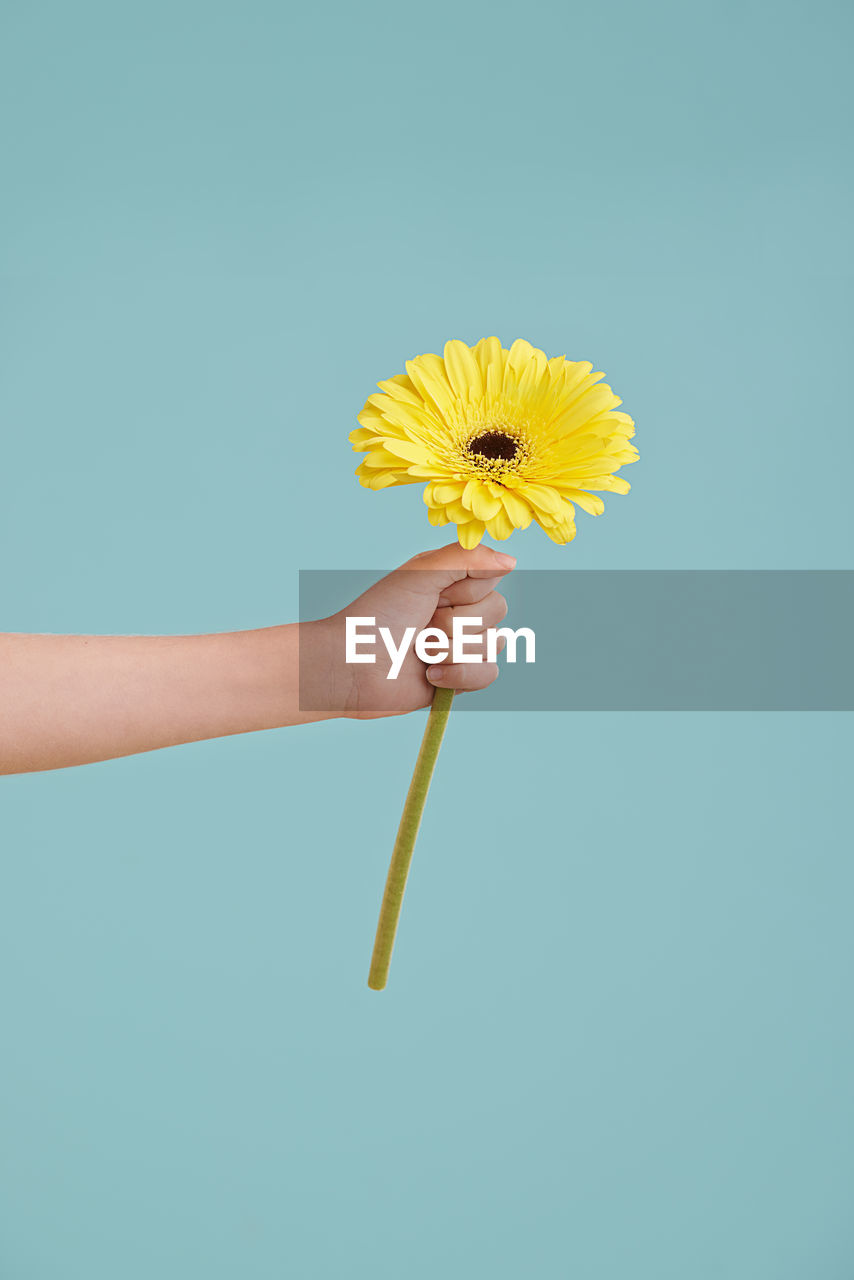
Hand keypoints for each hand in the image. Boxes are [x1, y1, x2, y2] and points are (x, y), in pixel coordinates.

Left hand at [305, 543, 515, 719]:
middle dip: (456, 622)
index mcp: (450, 582)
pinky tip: (429, 675)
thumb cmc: (377, 616)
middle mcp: (458, 611)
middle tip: (422, 624)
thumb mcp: (420, 574)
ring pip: (493, 644)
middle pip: (497, 611)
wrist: (352, 667)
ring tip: (420, 651)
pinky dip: (457, 675)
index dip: (466, 590)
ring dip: (451, 649)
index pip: (491, 579)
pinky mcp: (457, 679)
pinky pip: (487, 674)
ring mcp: (458, 646)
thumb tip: (513, 562)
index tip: (434, 595)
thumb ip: (468, 559)